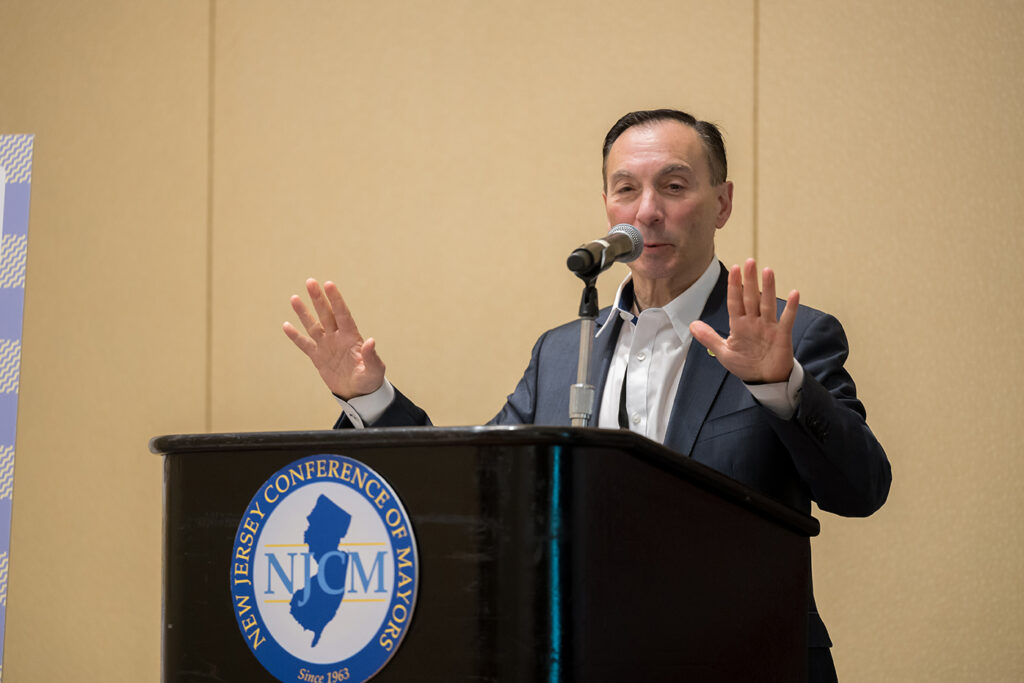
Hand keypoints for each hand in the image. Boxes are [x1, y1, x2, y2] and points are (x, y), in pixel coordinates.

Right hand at [283, 279, 385, 399]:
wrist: (358, 393)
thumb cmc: (370, 380)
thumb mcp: (374, 370)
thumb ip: (371, 356)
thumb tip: (371, 341)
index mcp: (352, 337)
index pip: (343, 314)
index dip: (336, 300)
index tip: (329, 284)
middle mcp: (337, 337)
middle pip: (326, 314)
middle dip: (318, 299)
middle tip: (310, 282)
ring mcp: (326, 346)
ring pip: (313, 326)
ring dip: (303, 313)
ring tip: (294, 298)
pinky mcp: (317, 357)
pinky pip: (304, 344)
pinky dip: (295, 336)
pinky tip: (286, 325)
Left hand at [689, 258, 798, 383]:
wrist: (764, 380)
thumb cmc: (745, 364)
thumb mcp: (724, 352)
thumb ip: (709, 338)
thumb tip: (691, 325)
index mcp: (739, 325)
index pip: (735, 301)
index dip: (734, 286)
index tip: (733, 269)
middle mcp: (754, 322)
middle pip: (751, 298)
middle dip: (749, 281)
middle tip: (749, 262)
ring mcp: (768, 327)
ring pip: (768, 304)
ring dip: (768, 288)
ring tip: (767, 271)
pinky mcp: (782, 335)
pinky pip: (786, 320)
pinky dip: (790, 308)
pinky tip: (794, 293)